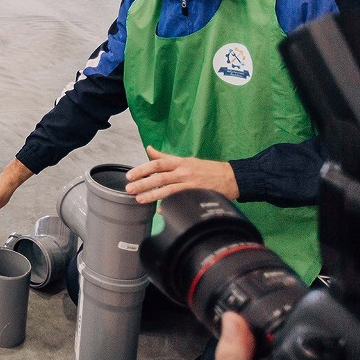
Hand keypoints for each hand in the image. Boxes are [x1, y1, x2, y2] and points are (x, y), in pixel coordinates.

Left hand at [124, 146, 238, 203]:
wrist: (231, 178)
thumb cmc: (207, 168)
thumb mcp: (186, 160)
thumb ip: (165, 157)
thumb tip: (149, 149)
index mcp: (180, 162)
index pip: (158, 164)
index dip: (143, 169)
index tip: (130, 175)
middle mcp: (184, 172)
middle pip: (160, 176)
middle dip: (143, 183)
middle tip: (129, 188)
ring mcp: (190, 184)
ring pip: (168, 190)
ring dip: (152, 195)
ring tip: (139, 199)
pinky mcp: (196, 195)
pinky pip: (180, 201)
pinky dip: (169, 205)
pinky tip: (160, 210)